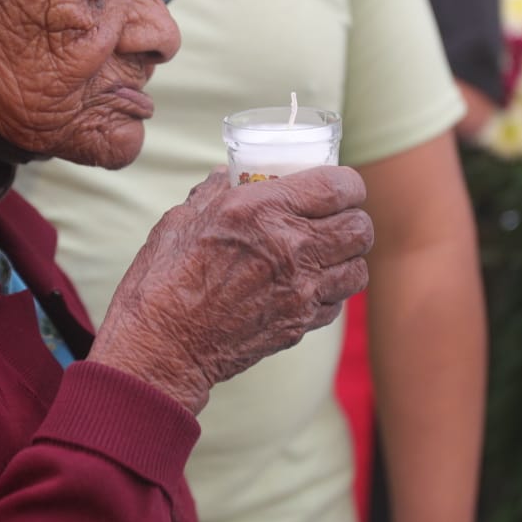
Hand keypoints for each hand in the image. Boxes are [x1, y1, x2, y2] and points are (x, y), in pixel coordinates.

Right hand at [89, 165, 372, 412]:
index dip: (347, 183)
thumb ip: (214, 192)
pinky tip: (308, 285)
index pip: (339, 187)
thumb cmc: (163, 279)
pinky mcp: (299, 324)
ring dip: (347, 256)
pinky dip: (331, 291)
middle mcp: (290, 248)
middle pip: (360, 227)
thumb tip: (228, 174)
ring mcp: (300, 291)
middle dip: (354, 217)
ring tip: (327, 252)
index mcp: (261, 211)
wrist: (162, 347)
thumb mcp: (183, 219)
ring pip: (358, 267)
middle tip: (336, 217)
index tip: (338, 186)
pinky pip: (338, 302)